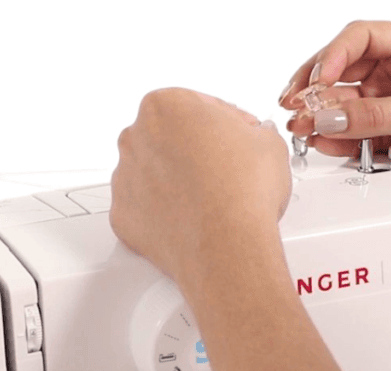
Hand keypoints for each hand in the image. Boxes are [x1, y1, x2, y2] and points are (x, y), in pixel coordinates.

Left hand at [110, 88, 291, 292]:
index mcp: (164, 106)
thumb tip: (255, 139)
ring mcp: (124, 178)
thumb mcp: (268, 141)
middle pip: (167, 137)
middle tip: (222, 167)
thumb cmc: (243, 192)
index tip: (235, 135)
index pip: (196, 105)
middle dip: (193, 150)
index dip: (224, 121)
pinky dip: (162, 213)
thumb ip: (254, 132)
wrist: (227, 245)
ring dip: (175, 180)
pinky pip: (143, 209)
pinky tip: (188, 217)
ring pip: (151, 173)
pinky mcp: (122, 216)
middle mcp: (134, 138)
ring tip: (208, 197)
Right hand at [280, 21, 390, 201]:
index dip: (334, 55)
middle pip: (341, 70)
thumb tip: (326, 116)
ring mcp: (387, 102)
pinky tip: (323, 143)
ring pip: (340, 103)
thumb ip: (371, 115)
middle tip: (295, 104)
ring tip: (303, 128)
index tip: (320, 79)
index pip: (361, 37)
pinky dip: (333, 138)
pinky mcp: (381, 133)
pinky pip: (347, 131)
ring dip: (320, 116)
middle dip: (316, 88)